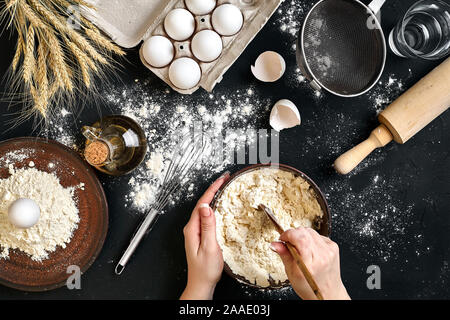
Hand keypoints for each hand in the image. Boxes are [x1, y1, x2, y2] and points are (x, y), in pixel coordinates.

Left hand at [180, 172, 229, 299]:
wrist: (201, 284)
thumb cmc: (205, 270)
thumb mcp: (209, 247)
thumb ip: (208, 226)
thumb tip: (206, 206)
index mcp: (192, 229)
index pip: (202, 203)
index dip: (212, 189)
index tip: (221, 180)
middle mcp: (192, 228)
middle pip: (203, 203)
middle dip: (213, 189)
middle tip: (225, 179)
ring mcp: (196, 231)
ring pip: (205, 209)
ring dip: (214, 197)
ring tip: (223, 187)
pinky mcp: (200, 235)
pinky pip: (207, 216)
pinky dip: (215, 207)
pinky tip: (220, 206)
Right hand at [271, 227, 349, 299]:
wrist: (328, 293)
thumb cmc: (310, 287)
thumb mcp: (292, 274)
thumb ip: (284, 255)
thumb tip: (275, 244)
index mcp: (309, 263)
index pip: (299, 237)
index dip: (288, 234)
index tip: (282, 238)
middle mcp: (322, 255)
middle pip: (304, 231)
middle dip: (293, 234)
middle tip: (289, 244)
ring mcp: (329, 250)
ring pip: (310, 231)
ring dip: (302, 236)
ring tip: (300, 249)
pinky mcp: (334, 247)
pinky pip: (318, 235)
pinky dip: (311, 239)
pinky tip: (310, 249)